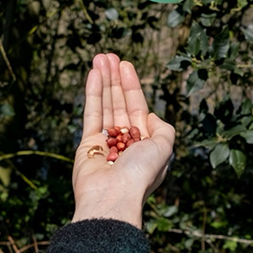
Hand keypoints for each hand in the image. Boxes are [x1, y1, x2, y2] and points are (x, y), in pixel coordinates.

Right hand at [71, 53, 173, 227]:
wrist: (113, 196)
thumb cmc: (141, 174)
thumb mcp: (164, 148)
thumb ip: (163, 129)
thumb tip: (151, 117)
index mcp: (145, 145)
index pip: (137, 108)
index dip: (133, 87)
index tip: (126, 65)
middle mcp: (125, 142)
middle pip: (119, 103)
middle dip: (115, 79)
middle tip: (110, 55)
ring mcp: (105, 143)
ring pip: (105, 105)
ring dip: (103, 81)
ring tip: (100, 57)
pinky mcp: (87, 144)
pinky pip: (91, 114)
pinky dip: (92, 93)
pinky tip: (93, 74)